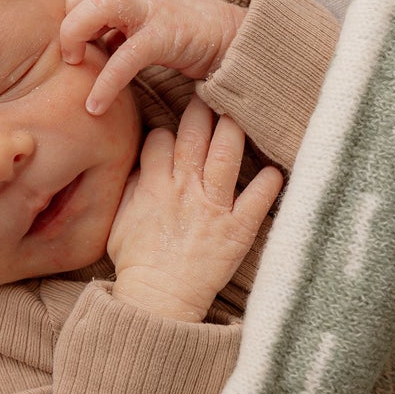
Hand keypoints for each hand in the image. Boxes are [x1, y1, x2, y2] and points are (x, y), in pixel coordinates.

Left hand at [60, 0, 247, 113]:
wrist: (230, 39)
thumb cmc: (181, 36)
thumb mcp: (139, 25)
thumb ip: (111, 27)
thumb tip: (79, 44)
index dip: (67, 17)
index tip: (76, 45)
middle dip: (65, 27)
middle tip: (73, 57)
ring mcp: (150, 7)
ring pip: (95, 9)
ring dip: (75, 38)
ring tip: (76, 67)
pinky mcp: (164, 34)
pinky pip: (124, 57)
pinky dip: (105, 83)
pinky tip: (95, 107)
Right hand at [107, 99, 282, 322]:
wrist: (158, 298)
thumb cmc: (135, 263)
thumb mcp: (119, 221)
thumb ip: (132, 189)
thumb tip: (141, 166)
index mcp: (154, 185)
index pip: (162, 139)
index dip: (168, 131)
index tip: (175, 128)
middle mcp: (185, 189)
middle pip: (195, 135)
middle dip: (202, 111)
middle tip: (210, 95)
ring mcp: (213, 207)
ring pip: (227, 154)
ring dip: (234, 130)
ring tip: (239, 115)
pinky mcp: (237, 228)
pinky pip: (259, 198)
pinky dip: (269, 182)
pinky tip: (275, 170)